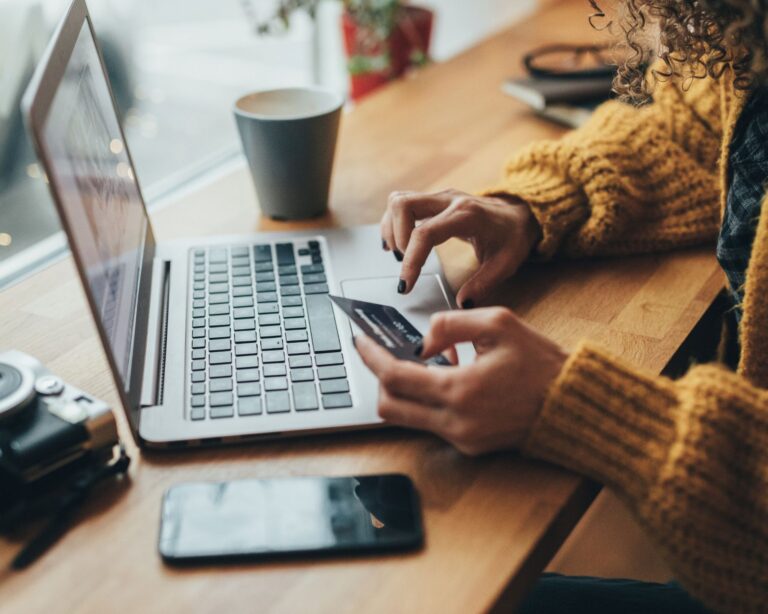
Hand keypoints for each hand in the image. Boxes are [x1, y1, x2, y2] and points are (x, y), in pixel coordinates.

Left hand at [355, 307, 567, 455]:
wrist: (572, 405)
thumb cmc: (541, 363)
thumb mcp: (498, 324)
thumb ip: (450, 324)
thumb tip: (422, 342)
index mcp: (459, 391)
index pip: (394, 377)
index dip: (371, 357)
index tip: (360, 341)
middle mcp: (455, 422)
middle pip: (389, 406)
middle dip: (380, 378)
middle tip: (384, 353)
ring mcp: (461, 439)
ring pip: (407, 418)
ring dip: (405, 390)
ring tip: (425, 363)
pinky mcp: (470, 446)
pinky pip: (431, 424)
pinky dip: (428, 401)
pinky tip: (448, 379)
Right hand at [380, 189, 540, 306]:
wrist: (519, 214)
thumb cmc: (512, 237)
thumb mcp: (506, 264)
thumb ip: (483, 284)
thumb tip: (462, 303)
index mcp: (467, 216)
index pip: (425, 233)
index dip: (411, 260)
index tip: (406, 285)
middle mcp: (449, 200)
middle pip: (403, 205)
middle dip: (396, 237)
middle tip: (404, 262)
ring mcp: (440, 197)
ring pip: (399, 200)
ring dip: (391, 228)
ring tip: (400, 254)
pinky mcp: (433, 200)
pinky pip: (403, 203)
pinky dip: (393, 223)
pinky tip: (398, 243)